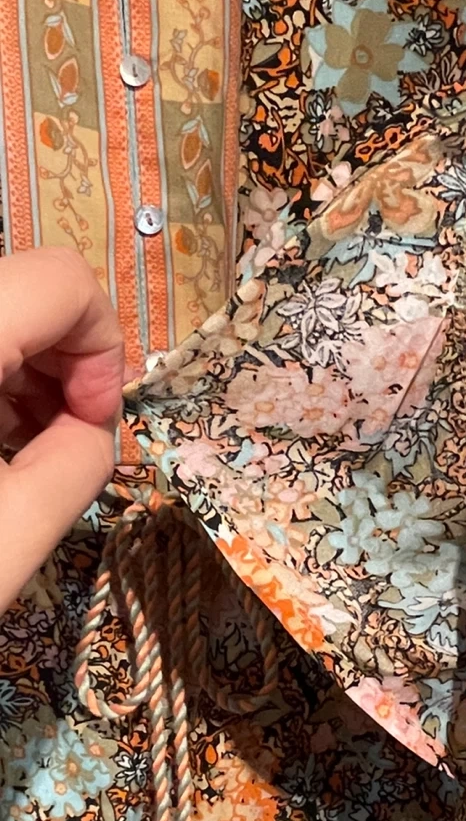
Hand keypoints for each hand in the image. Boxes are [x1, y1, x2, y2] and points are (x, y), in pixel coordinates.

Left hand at [0, 247, 123, 611]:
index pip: (62, 282)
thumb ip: (78, 467)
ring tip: (9, 459)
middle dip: (60, 368)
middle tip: (53, 449)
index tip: (88, 422)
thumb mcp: (7, 538)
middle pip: (25, 291)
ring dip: (18, 378)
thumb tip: (92, 431)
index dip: (101, 350)